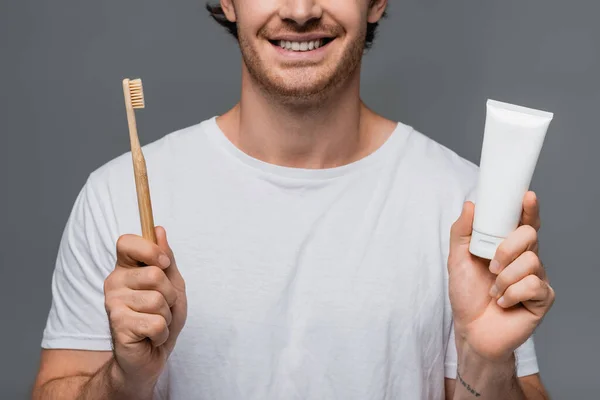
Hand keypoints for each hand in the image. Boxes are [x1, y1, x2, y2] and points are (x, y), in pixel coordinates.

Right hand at [103, 226, 186, 393]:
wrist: (151, 355)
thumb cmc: (161, 317)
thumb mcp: (172, 284)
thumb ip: (166, 259)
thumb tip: (159, 230)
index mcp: (126, 268)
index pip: (126, 242)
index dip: (150, 250)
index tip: (163, 263)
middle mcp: (114, 282)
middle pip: (154, 274)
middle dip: (170, 294)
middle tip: (162, 307)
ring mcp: (113, 303)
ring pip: (158, 300)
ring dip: (167, 315)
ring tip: (155, 322)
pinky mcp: (118, 325)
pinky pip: (156, 322)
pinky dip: (162, 332)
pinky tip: (151, 336)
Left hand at [448, 191, 554, 361]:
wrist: (471, 329)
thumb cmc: (467, 294)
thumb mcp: (457, 260)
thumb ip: (462, 232)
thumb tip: (471, 205)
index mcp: (509, 247)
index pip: (524, 222)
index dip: (529, 208)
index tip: (527, 196)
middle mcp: (526, 259)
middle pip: (530, 235)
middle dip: (507, 249)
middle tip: (491, 266)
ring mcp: (537, 278)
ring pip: (531, 261)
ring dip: (504, 278)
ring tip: (494, 291)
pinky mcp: (542, 298)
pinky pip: (533, 285)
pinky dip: (511, 294)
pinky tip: (504, 303)